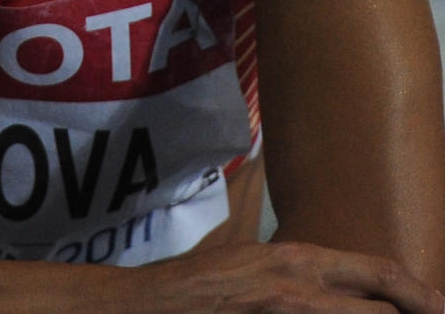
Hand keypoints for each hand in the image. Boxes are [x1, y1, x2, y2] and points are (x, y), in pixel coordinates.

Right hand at [130, 241, 443, 312]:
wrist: (152, 304)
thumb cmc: (201, 285)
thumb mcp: (254, 264)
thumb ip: (296, 274)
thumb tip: (332, 283)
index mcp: (299, 260)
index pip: (377, 273)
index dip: (417, 292)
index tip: (439, 303)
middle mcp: (300, 285)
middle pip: (381, 304)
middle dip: (414, 311)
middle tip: (437, 313)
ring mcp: (285, 312)